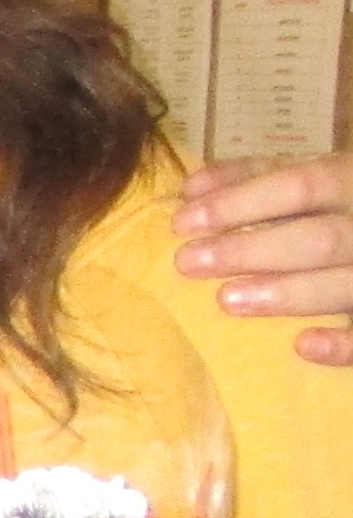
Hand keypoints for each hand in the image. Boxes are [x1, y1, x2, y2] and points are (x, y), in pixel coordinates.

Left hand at [177, 155, 352, 364]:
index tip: (182, 223)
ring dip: (287, 293)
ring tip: (227, 300)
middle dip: (251, 251)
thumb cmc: (336, 200)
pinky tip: (303, 345)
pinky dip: (345, 343)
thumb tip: (190, 190)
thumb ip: (254, 176)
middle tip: (188, 262)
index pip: (300, 186)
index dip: (240, 203)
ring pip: (345, 284)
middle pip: (318, 239)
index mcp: (351, 181)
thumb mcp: (307, 172)